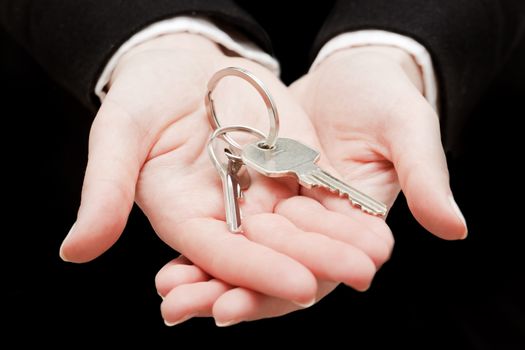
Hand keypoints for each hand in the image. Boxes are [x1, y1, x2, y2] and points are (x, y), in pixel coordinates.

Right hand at [59, 34, 388, 310]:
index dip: (258, 270)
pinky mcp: (286, 169)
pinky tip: (375, 220)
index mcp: (183, 217)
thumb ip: (103, 190)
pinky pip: (318, 194)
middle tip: (360, 275)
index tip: (301, 286)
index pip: (223, 254)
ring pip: (302, 227)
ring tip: (378, 253)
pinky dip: (345, 208)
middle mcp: (225, 215)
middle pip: (272, 247)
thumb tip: (74, 251)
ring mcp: (259, 194)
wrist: (182, 67)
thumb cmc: (143, 97)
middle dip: (316, 262)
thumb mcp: (119, 134)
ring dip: (341, 241)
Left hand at [155, 46, 466, 325]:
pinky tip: (173, 264)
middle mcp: (320, 231)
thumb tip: (453, 228)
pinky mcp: (268, 198)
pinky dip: (206, 249)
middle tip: (183, 307)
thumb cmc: (385, 96)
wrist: (355, 73)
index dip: (276, 291)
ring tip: (168, 294)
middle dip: (230, 294)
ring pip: (251, 259)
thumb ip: (425, 175)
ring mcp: (292, 217)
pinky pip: (236, 229)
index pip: (319, 271)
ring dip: (210, 279)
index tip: (230, 305)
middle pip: (276, 275)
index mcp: (356, 226)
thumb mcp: (407, 127)